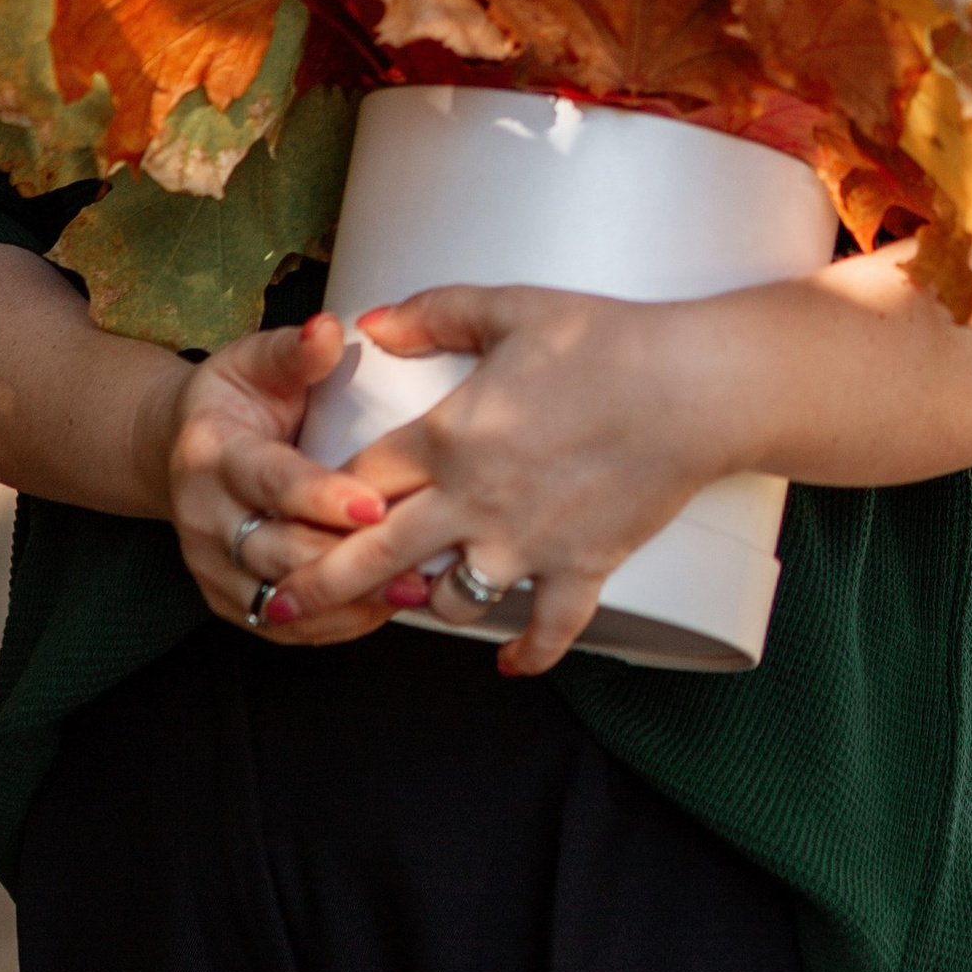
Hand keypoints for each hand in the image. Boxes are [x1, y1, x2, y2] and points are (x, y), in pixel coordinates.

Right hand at [163, 318, 431, 647]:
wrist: (181, 447)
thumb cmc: (235, 398)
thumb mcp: (257, 360)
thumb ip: (295, 351)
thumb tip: (330, 330)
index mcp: (210, 453)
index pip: (268, 481)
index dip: (321, 497)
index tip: (376, 506)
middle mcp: (202, 516)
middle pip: (275, 550)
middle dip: (345, 558)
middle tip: (416, 556)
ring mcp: (210, 565)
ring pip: (279, 599)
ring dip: (347, 600)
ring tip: (413, 588)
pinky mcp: (225, 600)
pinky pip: (280, 627)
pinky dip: (332, 624)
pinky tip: (383, 607)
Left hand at [276, 284, 742, 673]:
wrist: (694, 388)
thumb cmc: (607, 340)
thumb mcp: (511, 308)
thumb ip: (434, 314)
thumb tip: (371, 323)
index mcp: (449, 438)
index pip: (357, 481)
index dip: (319, 496)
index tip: (294, 507)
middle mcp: (475, 502)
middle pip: (374, 559)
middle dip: (319, 585)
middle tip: (277, 605)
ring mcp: (527, 545)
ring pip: (451, 602)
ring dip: (426, 605)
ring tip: (412, 604)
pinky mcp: (580, 569)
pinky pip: (548, 630)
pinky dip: (529, 653)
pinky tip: (511, 664)